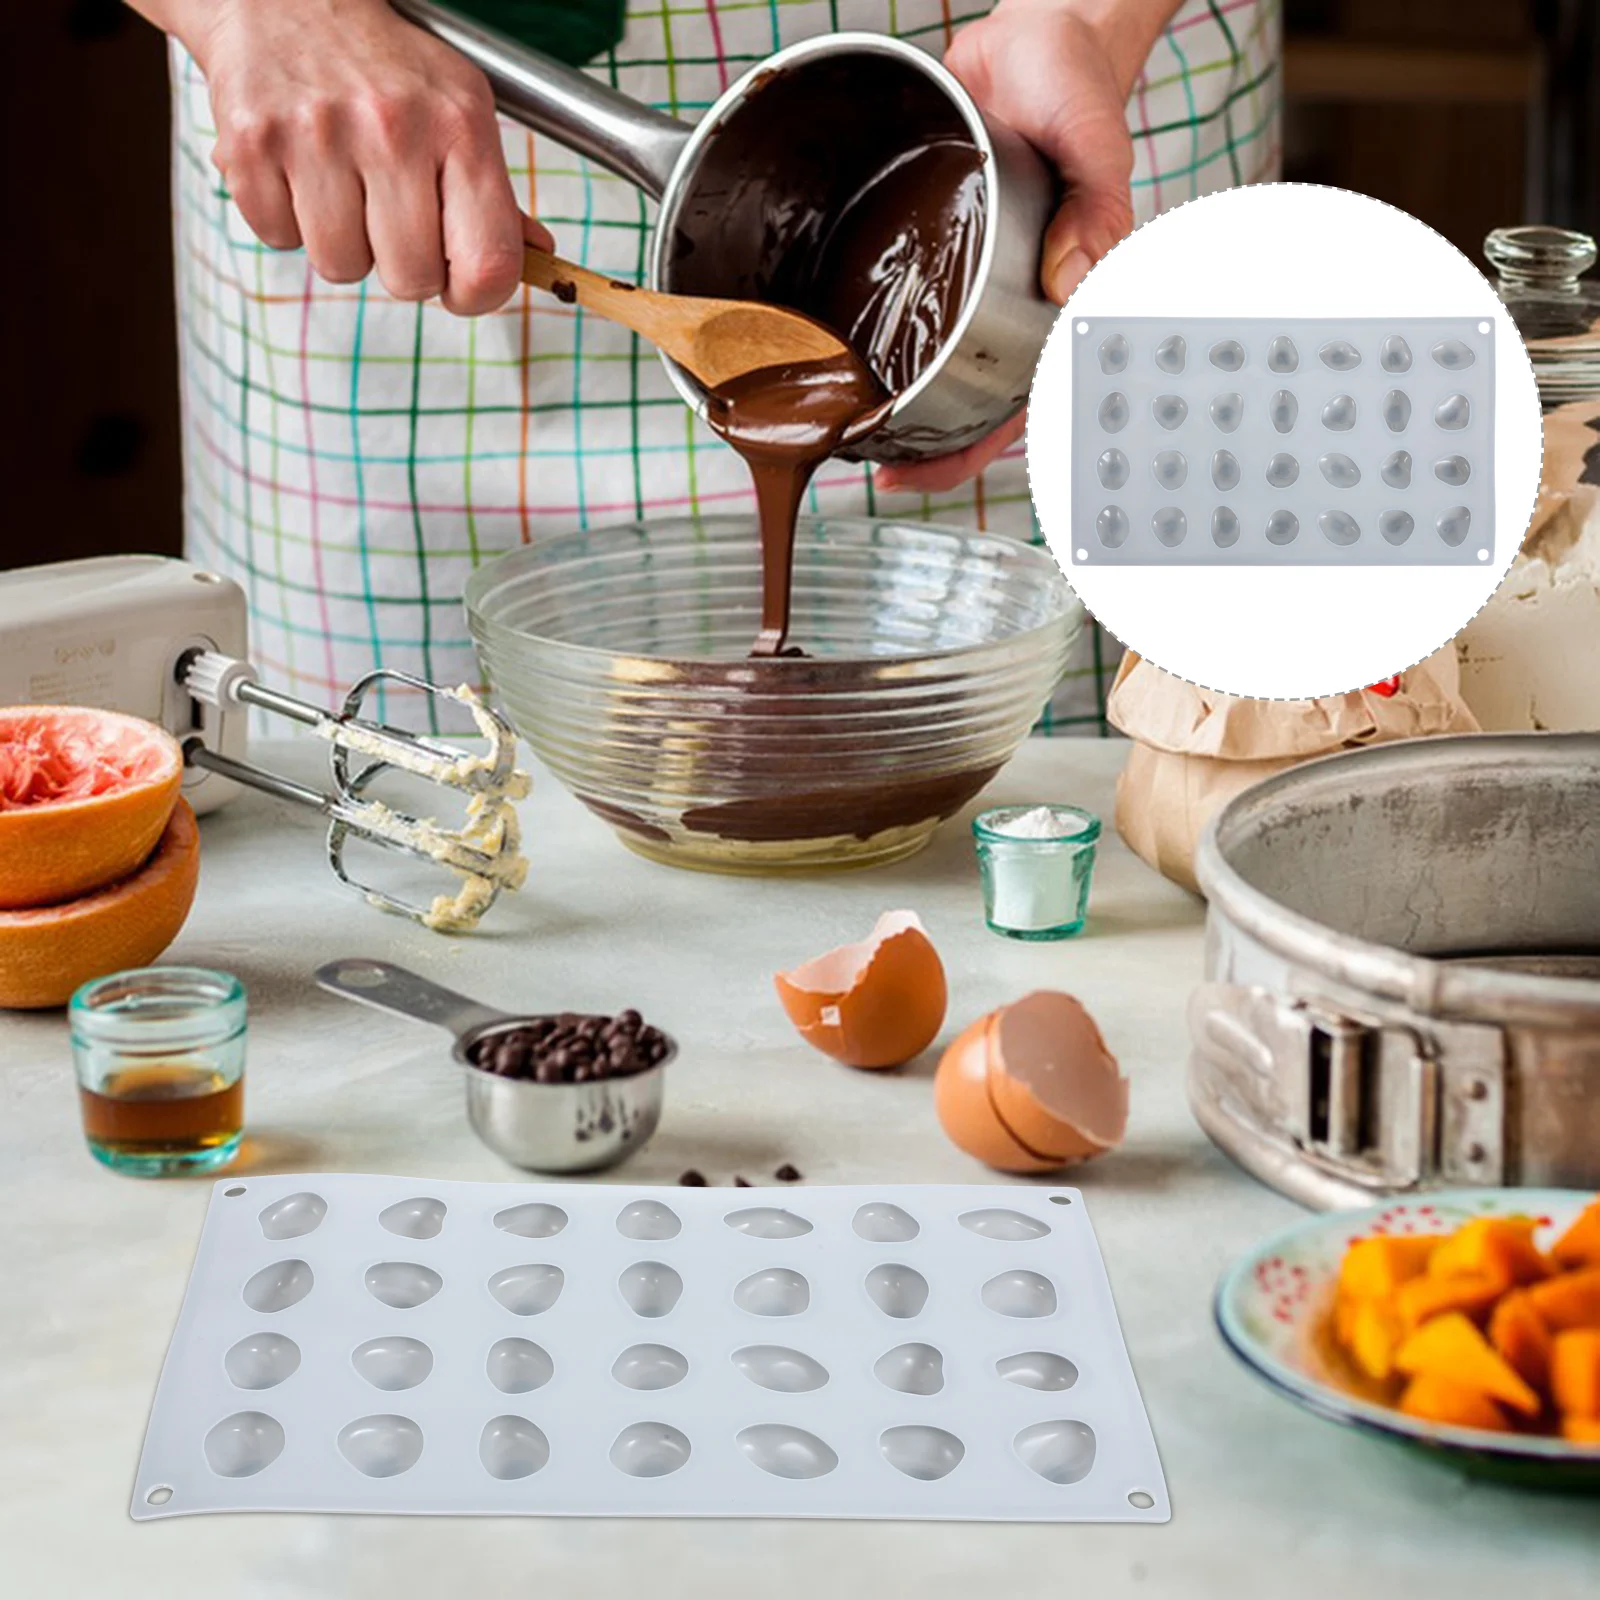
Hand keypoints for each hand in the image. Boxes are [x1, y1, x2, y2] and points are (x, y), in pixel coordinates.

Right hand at [167, 0, 550, 312]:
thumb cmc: (385, 66)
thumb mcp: (458, 108)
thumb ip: (496, 193)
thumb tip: (540, 257)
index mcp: (460, 124)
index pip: (488, 264)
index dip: (476, 296)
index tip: (458, 284)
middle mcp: (392, 126)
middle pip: (410, 280)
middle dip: (400, 263)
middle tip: (387, 214)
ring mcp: (317, 134)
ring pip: (341, 267)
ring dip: (340, 242)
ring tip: (339, 182)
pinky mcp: (252, 143)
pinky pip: (278, 239)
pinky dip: (285, 218)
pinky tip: (296, 169)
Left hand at [878, 0, 1174, 494]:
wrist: (1041, 36)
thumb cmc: (1080, 88)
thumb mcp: (1097, 144)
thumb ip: (1095, 208)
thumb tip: (1070, 278)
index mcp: (1054, 302)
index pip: (1016, 403)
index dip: (969, 451)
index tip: (919, 476)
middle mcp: (1004, 300)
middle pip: (963, 397)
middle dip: (918, 442)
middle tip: (869, 465)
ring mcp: (962, 278)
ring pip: (925, 355)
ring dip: (888, 393)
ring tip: (839, 420)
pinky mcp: (925, 243)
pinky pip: (897, 295)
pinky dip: (865, 322)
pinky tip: (831, 342)